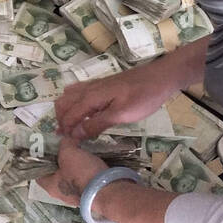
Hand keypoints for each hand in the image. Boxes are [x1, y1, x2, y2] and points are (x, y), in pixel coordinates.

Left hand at [38, 138, 107, 206]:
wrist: (108, 190)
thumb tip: (66, 139)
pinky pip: (85, 178)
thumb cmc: (82, 174)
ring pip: (72, 175)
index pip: (38, 172)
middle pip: (56, 172)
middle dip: (60, 159)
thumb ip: (64, 143)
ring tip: (79, 149)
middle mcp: (62, 193)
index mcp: (50, 186)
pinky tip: (90, 158)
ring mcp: (77, 195)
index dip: (40, 159)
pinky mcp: (91, 193)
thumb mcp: (68, 152)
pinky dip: (86, 169)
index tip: (46, 147)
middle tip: (64, 145)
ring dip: (75, 164)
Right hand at [55, 55, 178, 139]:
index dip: (66, 130)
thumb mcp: (122, 115)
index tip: (67, 145)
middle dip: (61, 120)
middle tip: (67, 137)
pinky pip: (79, 92)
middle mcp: (88, 89)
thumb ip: (97, 124)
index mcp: (91, 97)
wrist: (161, 77)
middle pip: (63, 103)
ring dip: (66, 111)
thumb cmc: (143, 97)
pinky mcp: (102, 84)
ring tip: (73, 127)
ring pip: (69, 96)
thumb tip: (75, 134)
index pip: (69, 115)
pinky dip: (74, 104)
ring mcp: (94, 85)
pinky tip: (84, 113)